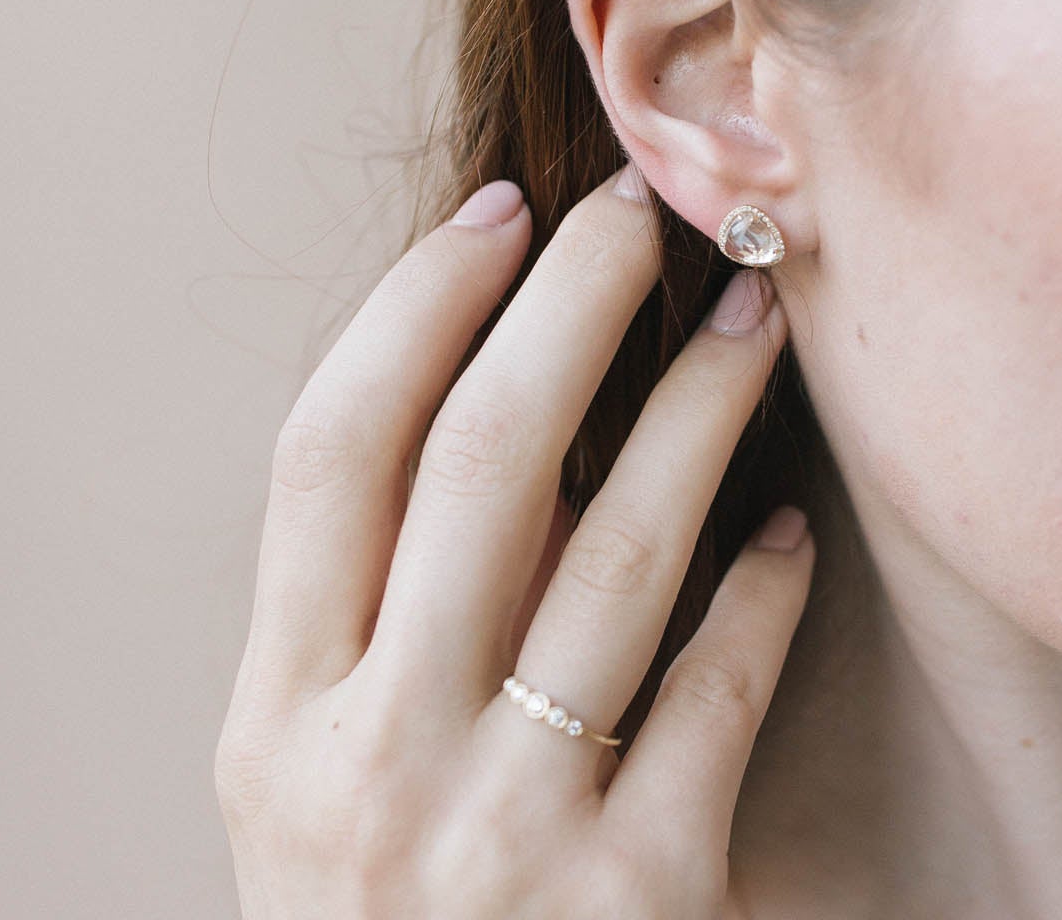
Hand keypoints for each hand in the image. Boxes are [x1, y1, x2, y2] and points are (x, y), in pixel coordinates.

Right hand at [214, 169, 811, 916]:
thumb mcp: (323, 801)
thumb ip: (376, 633)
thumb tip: (503, 403)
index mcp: (274, 724)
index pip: (326, 451)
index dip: (413, 308)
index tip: (497, 213)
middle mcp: (369, 768)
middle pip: (481, 460)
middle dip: (571, 304)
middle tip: (646, 211)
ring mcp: (504, 840)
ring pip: (623, 547)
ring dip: (699, 404)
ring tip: (754, 316)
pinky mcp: (640, 903)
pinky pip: (720, 690)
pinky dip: (761, 589)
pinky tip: (788, 525)